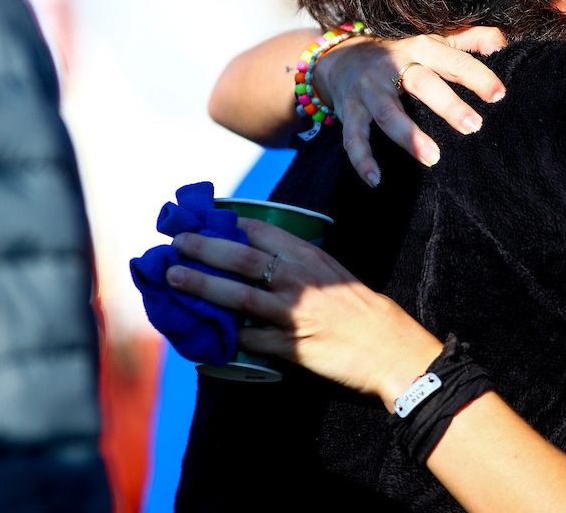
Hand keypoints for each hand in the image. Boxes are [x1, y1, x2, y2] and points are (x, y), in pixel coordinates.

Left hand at [166, 220, 442, 407]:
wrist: (389, 347)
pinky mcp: (292, 347)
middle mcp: (300, 280)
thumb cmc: (360, 309)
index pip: (263, 232)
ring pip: (239, 296)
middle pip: (243, 259)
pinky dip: (224, 336)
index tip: (202, 219)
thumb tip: (256, 258)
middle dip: (205, 248)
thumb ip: (297, 264)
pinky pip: (249, 339)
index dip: (229, 225)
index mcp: (310, 258)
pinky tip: (201, 334)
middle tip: (176, 242)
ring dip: (203, 285)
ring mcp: (295, 314)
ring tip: (175, 277)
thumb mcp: (332, 273)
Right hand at [315, 28, 507, 185]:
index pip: (453, 61)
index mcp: (421, 49)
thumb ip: (470, 40)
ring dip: (409, 136)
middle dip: (447, 105)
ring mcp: (369, 90)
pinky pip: (354, 137)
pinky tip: (376, 179)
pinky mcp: (350, 111)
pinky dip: (362, 159)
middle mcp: (393, 66)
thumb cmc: (402, 54)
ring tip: (432, 158)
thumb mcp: (435, 41)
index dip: (477, 76)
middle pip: (422, 84)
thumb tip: (502, 43)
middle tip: (474, 126)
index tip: (499, 95)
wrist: (342, 57)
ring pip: (389, 113)